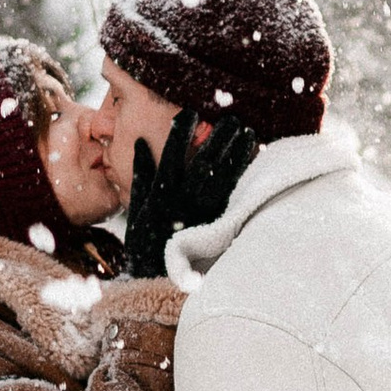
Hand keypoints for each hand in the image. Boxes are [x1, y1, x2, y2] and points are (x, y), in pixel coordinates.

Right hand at [121, 110, 260, 278]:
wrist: (159, 278)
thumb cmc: (146, 240)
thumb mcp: (137, 207)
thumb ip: (141, 174)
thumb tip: (141, 142)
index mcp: (161, 194)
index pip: (172, 155)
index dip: (181, 132)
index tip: (191, 112)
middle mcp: (183, 201)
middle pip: (204, 162)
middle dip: (218, 138)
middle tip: (231, 117)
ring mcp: (203, 212)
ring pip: (224, 177)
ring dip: (237, 153)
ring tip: (247, 131)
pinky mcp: (218, 222)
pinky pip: (234, 194)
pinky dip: (243, 175)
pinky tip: (253, 161)